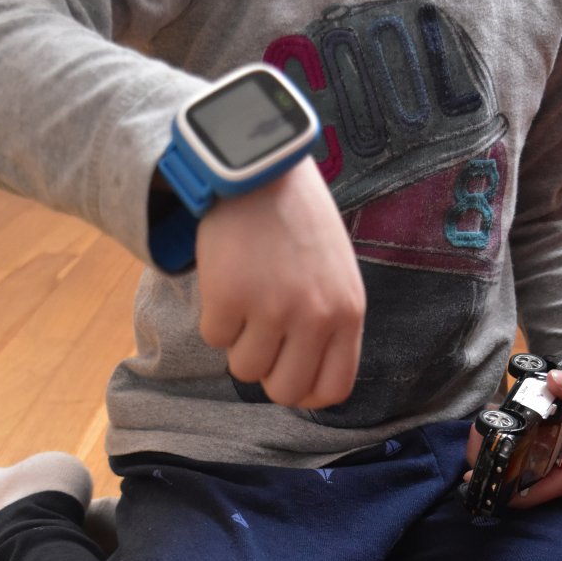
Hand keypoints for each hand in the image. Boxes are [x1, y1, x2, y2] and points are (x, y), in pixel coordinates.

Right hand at [196, 157, 365, 408]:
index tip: (287, 373)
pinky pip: (214, 338)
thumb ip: (328, 323)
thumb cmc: (299, 221)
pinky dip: (214, 317)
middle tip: (259, 341)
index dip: (304, 390)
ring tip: (245, 302)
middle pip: (284, 390)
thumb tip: (305, 375)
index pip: (332, 388)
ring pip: (244, 369)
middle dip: (266, 373)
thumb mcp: (336, 273)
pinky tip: (226, 282)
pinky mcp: (229, 298)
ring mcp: (271, 309)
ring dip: (237, 343)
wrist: (260, 170)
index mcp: (347, 312)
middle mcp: (315, 316)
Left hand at [464, 369, 561, 509]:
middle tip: (475, 436)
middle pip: (513, 484)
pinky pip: (513, 458)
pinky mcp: (539, 459)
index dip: (502, 487)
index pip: (530, 495)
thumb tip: (554, 379)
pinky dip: (499, 444)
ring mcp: (544, 470)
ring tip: (476, 429)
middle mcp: (553, 478)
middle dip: (489, 465)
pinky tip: (488, 425)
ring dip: (490, 453)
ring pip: (509, 471)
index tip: (480, 470)